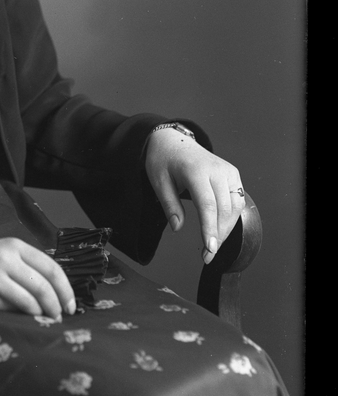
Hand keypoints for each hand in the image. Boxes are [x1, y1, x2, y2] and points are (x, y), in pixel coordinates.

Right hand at [0, 238, 75, 318]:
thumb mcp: (3, 253)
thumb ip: (27, 266)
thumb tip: (56, 292)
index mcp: (14, 246)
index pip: (51, 267)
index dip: (65, 289)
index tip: (71, 305)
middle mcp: (5, 258)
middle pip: (43, 286)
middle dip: (56, 306)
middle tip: (59, 317)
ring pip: (29, 301)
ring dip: (41, 315)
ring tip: (44, 320)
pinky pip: (10, 310)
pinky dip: (21, 317)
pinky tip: (23, 319)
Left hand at [145, 128, 246, 263]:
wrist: (173, 140)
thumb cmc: (164, 160)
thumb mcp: (158, 182)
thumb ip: (169, 205)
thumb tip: (178, 227)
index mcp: (196, 170)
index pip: (208, 205)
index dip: (210, 229)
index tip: (210, 249)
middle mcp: (216, 169)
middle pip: (224, 209)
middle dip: (218, 235)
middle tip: (207, 255)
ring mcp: (228, 171)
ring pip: (235, 207)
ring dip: (226, 228)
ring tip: (212, 244)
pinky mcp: (233, 174)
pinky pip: (237, 200)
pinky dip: (231, 217)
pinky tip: (220, 228)